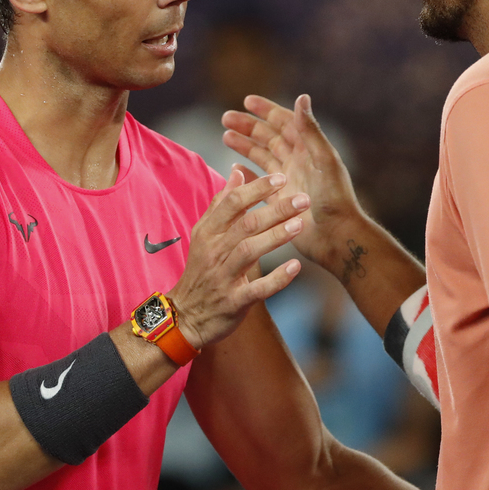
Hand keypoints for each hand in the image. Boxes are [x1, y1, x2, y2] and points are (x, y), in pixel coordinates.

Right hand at [169, 170, 308, 349]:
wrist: (185, 315)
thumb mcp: (204, 234)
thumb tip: (237, 173)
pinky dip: (277, 279)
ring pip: (250, 251)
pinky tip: (295, 267)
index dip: (258, 189)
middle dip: (276, 209)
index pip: (233, 203)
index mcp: (209, 232)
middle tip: (303, 199)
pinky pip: (257, 289)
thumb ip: (221, 204)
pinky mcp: (234, 301)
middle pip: (246, 224)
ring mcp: (224, 276)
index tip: (281, 178)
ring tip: (300, 224)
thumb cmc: (201, 270)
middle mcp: (215, 251)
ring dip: (277, 236)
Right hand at [221, 94, 363, 269]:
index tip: (246, 101)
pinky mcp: (280, 200)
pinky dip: (248, 175)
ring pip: (262, 157)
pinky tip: (235, 169)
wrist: (336, 236)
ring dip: (244, 146)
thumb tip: (302, 96)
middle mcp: (297, 162)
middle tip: (225, 118)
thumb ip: (311, 130)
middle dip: (248, 126)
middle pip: (269, 137)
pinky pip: (260, 183)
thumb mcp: (323, 160)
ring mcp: (287, 181)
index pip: (285, 123)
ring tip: (225, 136)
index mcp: (308, 149)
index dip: (266, 110)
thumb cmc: (334, 199)